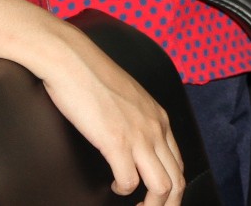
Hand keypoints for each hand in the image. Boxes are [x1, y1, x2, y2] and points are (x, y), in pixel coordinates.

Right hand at [34, 29, 186, 204]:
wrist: (72, 58)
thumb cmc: (91, 73)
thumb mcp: (127, 94)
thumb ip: (136, 115)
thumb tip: (131, 135)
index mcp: (158, 117)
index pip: (178, 162)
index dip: (172, 186)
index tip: (158, 196)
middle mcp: (155, 128)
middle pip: (177, 180)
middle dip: (168, 203)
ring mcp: (138, 136)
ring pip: (162, 187)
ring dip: (152, 204)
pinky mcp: (116, 142)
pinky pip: (129, 182)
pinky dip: (123, 189)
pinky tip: (114, 185)